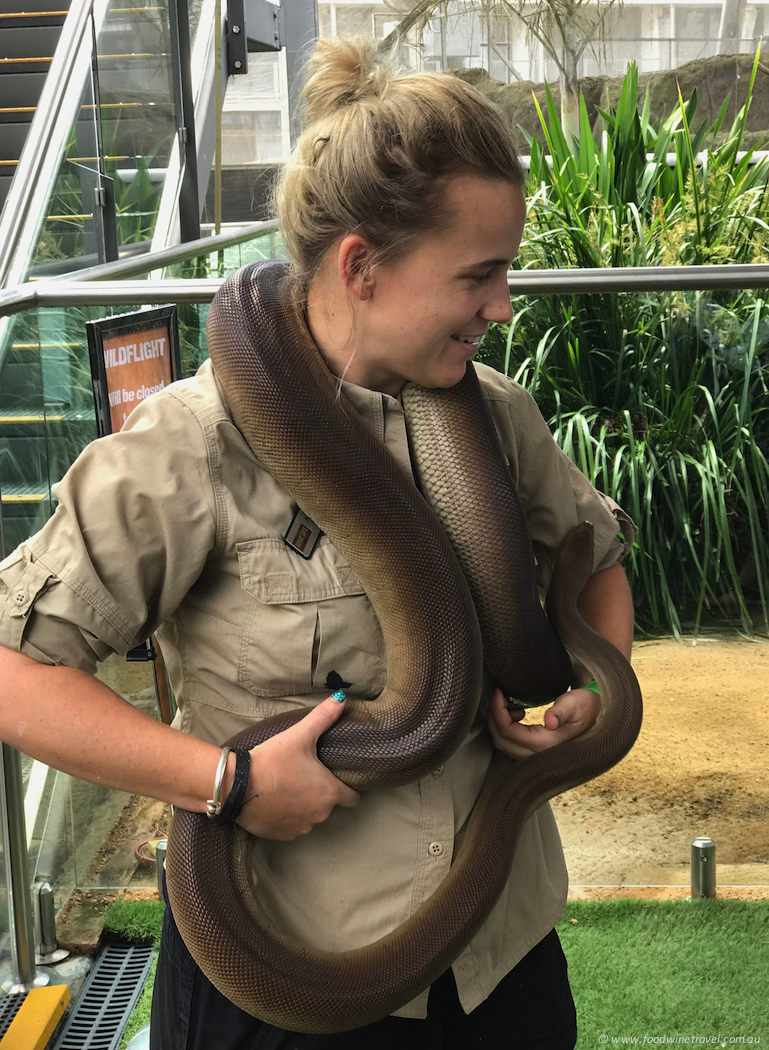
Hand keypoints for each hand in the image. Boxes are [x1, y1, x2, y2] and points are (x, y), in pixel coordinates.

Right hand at [236, 696, 359, 839]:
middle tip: (304, 775)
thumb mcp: (299, 735)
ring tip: (288, 787)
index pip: (353, 798)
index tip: (338, 778)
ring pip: (310, 816)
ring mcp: (300, 828)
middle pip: (329, 805)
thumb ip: (323, 717)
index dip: (348, 788)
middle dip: (320, 793)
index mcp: (330, 792)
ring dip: (304, 806)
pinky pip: (291, 826)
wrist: (237, 787)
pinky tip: (275, 801)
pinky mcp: (281, 835)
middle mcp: (320, 815)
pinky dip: (287, 816)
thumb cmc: (273, 760)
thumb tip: (342, 698)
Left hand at [487, 686, 600, 759]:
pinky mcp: (538, 752)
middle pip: (501, 741)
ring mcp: (537, 756)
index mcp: (545, 744)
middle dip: (494, 717)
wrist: (601, 716)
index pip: (507, 731)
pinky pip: (512, 745)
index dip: (497, 710)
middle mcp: (539, 754)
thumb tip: (550, 721)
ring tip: (509, 705)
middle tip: (499, 696)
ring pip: (505, 745)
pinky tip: (518, 715)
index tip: (498, 692)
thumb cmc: (588, 706)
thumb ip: (561, 711)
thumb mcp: (576, 703)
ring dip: (500, 724)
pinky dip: (507, 730)